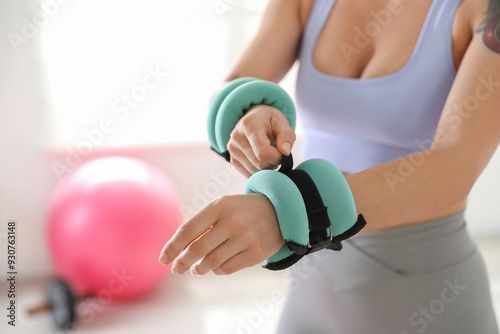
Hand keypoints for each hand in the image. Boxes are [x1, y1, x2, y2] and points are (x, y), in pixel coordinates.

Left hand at [158, 193, 284, 274]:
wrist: (279, 211)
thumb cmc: (240, 210)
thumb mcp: (221, 208)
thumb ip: (201, 226)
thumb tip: (177, 250)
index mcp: (219, 206)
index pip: (188, 230)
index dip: (172, 247)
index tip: (163, 259)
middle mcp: (232, 221)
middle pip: (198, 249)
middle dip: (182, 262)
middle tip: (176, 269)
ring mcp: (246, 238)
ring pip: (212, 262)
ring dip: (199, 268)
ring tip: (195, 269)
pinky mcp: (257, 253)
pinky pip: (228, 268)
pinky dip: (217, 270)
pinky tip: (214, 267)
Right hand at [228, 105, 295, 177]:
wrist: (254, 120)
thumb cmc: (269, 121)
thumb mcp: (281, 122)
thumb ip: (287, 136)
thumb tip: (285, 152)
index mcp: (248, 125)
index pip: (263, 153)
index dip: (277, 157)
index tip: (283, 153)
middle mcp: (236, 137)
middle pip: (259, 164)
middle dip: (274, 163)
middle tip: (278, 153)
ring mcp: (232, 150)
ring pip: (255, 172)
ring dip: (268, 169)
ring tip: (270, 156)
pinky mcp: (233, 160)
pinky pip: (249, 175)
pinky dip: (260, 173)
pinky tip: (263, 162)